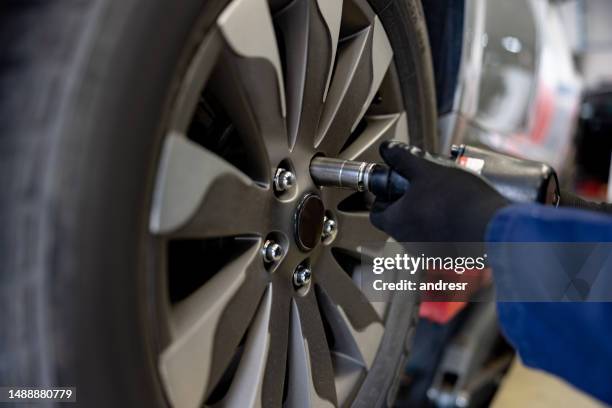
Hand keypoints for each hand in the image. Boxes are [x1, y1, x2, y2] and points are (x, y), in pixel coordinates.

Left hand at [370, 142, 508, 241]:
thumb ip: (402, 158)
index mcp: (396, 223)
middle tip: (423, 187)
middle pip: (398, 222)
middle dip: (407, 204)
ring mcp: (429, 253)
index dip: (383, 197)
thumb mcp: (426, 169)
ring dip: (427, 216)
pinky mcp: (450, 257)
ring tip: (445, 198)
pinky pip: (440, 242)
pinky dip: (445, 229)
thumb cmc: (458, 199)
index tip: (394, 186)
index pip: (376, 213)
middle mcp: (409, 243)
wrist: (494, 226)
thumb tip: (387, 149)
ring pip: (420, 232)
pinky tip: (459, 214)